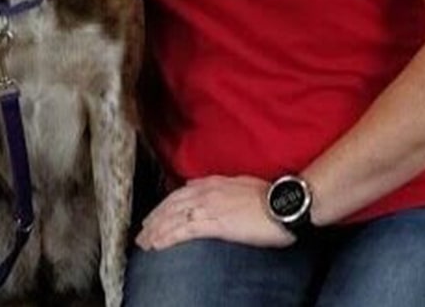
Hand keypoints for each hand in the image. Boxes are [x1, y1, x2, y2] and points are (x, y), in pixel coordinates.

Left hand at [135, 175, 294, 250]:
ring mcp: (209, 206)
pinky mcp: (214, 223)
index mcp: (213, 182)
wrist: (282, 204)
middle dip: (155, 218)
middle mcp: (206, 191)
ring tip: (144, 241)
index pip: (180, 193)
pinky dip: (167, 236)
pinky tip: (157, 244)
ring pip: (174, 217)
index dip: (164, 204)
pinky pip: (184, 230)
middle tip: (142, 231)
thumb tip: (196, 184)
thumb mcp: (239, 182)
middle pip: (172, 204)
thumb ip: (217, 184)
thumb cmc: (267, 196)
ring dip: (156, 230)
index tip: (154, 215)